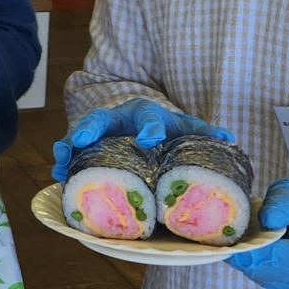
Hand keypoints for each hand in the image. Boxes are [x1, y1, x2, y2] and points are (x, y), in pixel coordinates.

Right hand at [50, 96, 232, 180]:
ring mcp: (101, 131)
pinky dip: (65, 160)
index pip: (150, 117)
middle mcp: (120, 119)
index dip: (149, 128)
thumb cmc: (168, 131)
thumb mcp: (187, 130)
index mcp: (147, 114)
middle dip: (91, 128)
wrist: (147, 127)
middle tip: (82, 140)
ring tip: (60, 159)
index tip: (149, 140)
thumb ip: (204, 134)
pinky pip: (73, 150)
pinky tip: (59, 174)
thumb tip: (228, 138)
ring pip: (82, 133)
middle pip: (102, 118)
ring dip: (70, 144)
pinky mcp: (90, 146)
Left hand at [225, 179, 288, 288]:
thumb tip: (267, 219)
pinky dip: (245, 258)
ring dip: (240, 255)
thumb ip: (287, 202)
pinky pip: (255, 273)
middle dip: (241, 250)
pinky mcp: (276, 285)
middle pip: (264, 269)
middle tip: (222, 231)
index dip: (257, 250)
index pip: (285, 258)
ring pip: (255, 272)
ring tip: (232, 233)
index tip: (235, 236)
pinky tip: (241, 242)